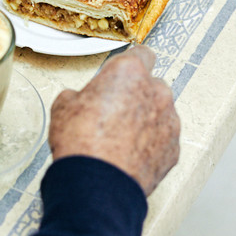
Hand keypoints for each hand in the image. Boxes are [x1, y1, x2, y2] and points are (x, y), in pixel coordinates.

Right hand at [48, 45, 179, 195]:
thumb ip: (79, 94)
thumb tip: (77, 100)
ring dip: (143, 120)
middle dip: (134, 94)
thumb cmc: (81, 141)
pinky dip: (149, 144)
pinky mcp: (173, 149)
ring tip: (118, 137)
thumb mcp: (63, 106)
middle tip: (111, 109)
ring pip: (158, 113)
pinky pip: (162, 140)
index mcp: (129, 72)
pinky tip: (127, 154)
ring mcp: (169, 122)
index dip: (129, 63)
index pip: (140, 53)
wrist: (96, 181)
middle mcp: (156, 92)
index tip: (122, 71)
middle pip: (150, 85)